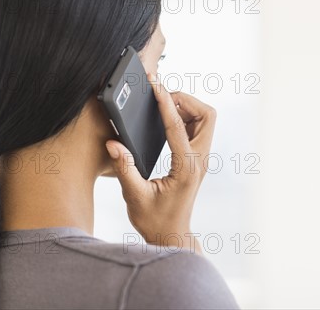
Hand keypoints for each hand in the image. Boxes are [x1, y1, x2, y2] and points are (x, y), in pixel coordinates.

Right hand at [105, 73, 216, 253]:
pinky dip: (185, 118)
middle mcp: (199, 160)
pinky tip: (166, 121)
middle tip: (161, 98)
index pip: (178, 126)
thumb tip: (113, 144)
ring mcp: (201, 159)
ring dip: (187, 108)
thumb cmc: (154, 220)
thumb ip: (124, 168)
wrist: (171, 235)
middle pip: (206, 115)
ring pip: (206, 120)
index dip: (165, 102)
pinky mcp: (197, 159)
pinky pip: (199, 129)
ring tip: (161, 107)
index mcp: (186, 167)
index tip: (156, 85)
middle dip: (185, 100)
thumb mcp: (134, 196)